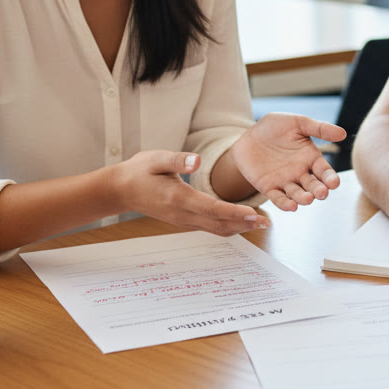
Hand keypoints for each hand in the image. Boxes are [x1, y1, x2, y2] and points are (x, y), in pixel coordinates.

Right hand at [110, 151, 268, 235]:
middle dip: (244, 224)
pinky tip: (241, 221)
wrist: (121, 190)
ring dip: (239, 227)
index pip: (212, 209)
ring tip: (261, 223)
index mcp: (178, 198)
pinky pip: (210, 227)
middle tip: (268, 222)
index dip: (235, 213)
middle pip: (219, 224)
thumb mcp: (156, 159)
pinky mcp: (184, 221)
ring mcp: (183, 220)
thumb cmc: (139, 171)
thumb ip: (177, 159)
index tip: (255, 214)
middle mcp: (183, 214)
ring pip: (215, 229)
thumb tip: (197, 160)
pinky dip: (228, 226)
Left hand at [229, 113, 346, 211]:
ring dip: (303, 198)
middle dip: (319, 190)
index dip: (330, 178)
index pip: (324, 171)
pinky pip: (278, 198)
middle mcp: (301, 173)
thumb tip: (343, 133)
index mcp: (311, 158)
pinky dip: (285, 204)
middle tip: (322, 193)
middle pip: (313, 186)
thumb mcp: (298, 123)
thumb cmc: (275, 127)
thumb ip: (319, 128)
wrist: (249, 134)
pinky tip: (291, 206)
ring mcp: (285, 182)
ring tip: (307, 199)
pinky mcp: (269, 188)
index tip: (334, 183)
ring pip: (297, 194)